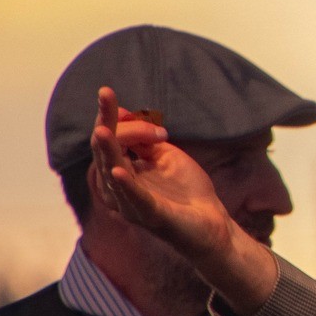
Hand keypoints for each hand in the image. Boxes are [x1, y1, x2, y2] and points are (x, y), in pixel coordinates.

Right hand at [89, 87, 231, 261]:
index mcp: (121, 172)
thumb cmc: (185, 191)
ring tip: (103, 130)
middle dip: (106, 122)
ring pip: (113, 173)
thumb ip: (145, 139)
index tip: (106, 92)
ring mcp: (131, 203)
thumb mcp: (165, 156)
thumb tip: (126, 114)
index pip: (110, 139)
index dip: (110, 115)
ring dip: (108, 150)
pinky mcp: (150, 215)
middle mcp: (118, 188)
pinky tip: (118, 172)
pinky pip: (135, 199)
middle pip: (107, 151)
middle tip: (105, 96)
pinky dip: (126, 186)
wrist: (212, 223)